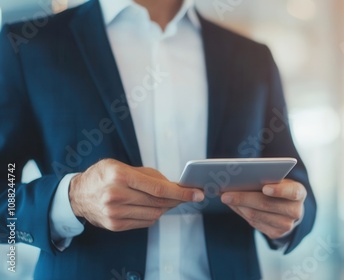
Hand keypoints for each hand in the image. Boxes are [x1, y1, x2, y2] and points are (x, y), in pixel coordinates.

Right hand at [69, 159, 203, 230]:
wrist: (77, 195)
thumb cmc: (103, 175)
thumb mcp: (123, 166)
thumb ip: (149, 176)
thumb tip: (175, 185)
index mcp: (119, 176)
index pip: (158, 188)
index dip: (181, 192)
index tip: (197, 193)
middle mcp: (115, 196)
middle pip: (158, 202)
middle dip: (178, 199)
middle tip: (190, 195)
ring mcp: (114, 213)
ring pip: (154, 214)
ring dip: (167, 207)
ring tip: (171, 199)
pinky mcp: (115, 225)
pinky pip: (145, 222)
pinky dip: (154, 214)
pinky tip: (155, 207)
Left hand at [221, 179, 305, 238]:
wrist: (289, 209)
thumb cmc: (280, 188)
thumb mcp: (279, 180)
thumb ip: (266, 178)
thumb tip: (239, 178)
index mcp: (299, 192)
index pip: (292, 192)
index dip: (279, 190)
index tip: (265, 188)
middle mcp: (295, 211)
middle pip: (266, 204)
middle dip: (244, 198)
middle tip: (226, 194)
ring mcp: (286, 225)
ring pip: (256, 215)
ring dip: (238, 206)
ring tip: (225, 198)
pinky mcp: (275, 233)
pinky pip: (253, 223)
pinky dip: (241, 212)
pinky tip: (233, 205)